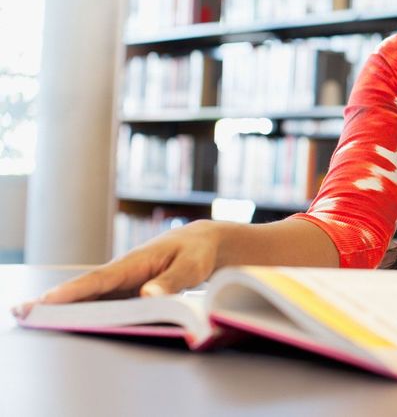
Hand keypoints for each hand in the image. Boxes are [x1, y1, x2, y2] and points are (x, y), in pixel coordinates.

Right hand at [15, 220, 227, 315]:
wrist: (202, 244)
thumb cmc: (197, 252)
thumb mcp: (193, 265)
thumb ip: (172, 280)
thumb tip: (148, 295)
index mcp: (135, 262)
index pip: (101, 279)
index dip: (75, 291)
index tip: (49, 300)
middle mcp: (123, 272)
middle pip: (87, 290)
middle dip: (56, 301)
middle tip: (23, 311)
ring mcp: (123, 282)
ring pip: (91, 297)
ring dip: (66, 308)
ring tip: (33, 318)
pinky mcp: (127, 292)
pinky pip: (104, 303)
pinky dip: (85, 311)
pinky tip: (67, 323)